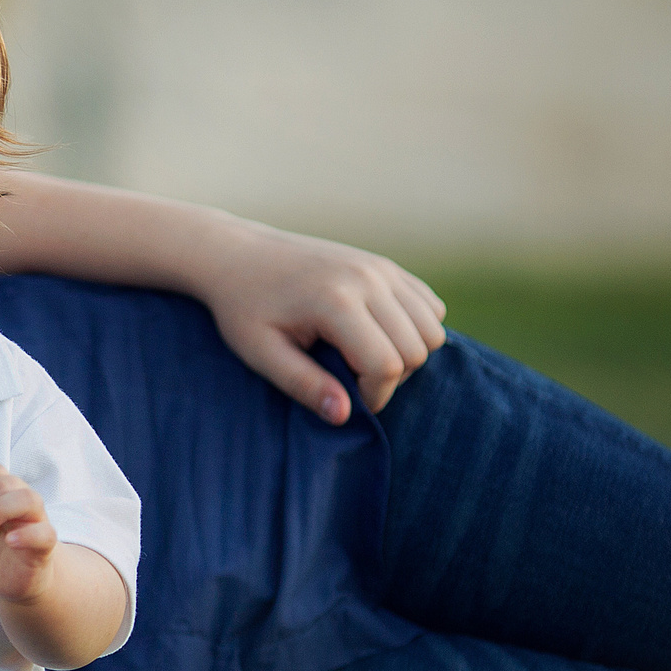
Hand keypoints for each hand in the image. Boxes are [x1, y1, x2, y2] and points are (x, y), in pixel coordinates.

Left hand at [0, 462, 56, 602]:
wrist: (10, 580)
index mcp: (2, 493)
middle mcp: (22, 501)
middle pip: (7, 482)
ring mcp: (36, 521)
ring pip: (29, 498)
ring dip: (0, 508)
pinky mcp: (45, 545)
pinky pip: (45, 533)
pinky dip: (26, 535)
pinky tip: (9, 541)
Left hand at [190, 221, 447, 421]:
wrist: (238, 255)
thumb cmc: (244, 308)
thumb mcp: (260, 353)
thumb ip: (303, 385)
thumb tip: (344, 415)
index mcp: (334, 300)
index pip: (386, 365)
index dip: (372, 396)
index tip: (343, 399)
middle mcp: (367, 278)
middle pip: (417, 350)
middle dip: (390, 379)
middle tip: (348, 379)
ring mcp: (381, 268)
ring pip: (432, 330)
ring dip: (407, 354)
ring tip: (361, 358)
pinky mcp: (387, 265)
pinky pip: (430, 308)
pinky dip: (415, 329)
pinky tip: (375, 335)